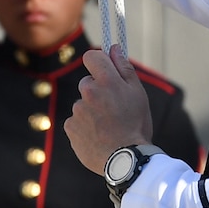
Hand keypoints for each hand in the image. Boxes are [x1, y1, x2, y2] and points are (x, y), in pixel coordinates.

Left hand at [64, 44, 154, 173]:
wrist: (125, 160)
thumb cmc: (136, 125)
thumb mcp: (138, 93)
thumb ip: (124, 68)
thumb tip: (114, 48)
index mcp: (107, 81)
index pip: (92, 56)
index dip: (98, 62)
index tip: (104, 69)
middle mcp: (88, 92)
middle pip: (88, 83)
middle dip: (98, 91)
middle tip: (114, 109)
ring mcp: (77, 111)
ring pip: (83, 104)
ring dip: (92, 111)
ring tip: (108, 127)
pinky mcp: (70, 127)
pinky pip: (76, 121)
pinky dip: (85, 126)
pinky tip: (99, 136)